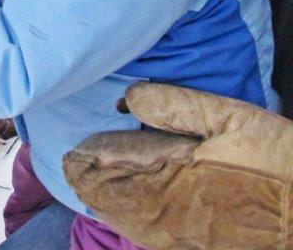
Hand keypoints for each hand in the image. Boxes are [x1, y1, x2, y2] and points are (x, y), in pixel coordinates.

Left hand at [63, 82, 292, 249]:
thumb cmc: (269, 157)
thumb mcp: (228, 118)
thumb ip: (176, 107)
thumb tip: (130, 100)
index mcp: (171, 173)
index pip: (113, 164)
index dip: (89, 155)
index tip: (70, 146)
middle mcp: (167, 207)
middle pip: (112, 194)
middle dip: (87, 179)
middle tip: (67, 164)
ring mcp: (179, 231)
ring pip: (125, 217)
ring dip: (100, 200)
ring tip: (82, 185)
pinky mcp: (193, 243)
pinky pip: (146, 233)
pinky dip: (124, 220)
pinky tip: (118, 212)